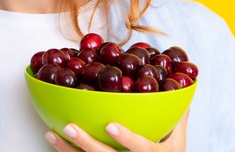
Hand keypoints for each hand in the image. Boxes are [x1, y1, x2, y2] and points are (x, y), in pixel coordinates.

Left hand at [45, 111, 188, 151]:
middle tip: (70, 127)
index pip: (141, 149)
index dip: (126, 139)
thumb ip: (178, 119)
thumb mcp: (178, 145)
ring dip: (67, 150)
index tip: (110, 125)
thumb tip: (183, 88)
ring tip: (51, 133)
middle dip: (86, 143)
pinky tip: (53, 139)